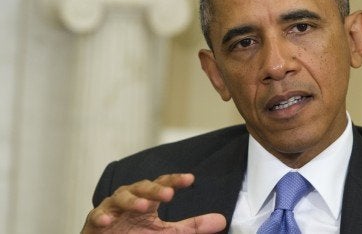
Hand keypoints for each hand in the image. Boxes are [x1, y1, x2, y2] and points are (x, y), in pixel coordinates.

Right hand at [82, 173, 226, 232]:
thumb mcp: (166, 233)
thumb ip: (192, 227)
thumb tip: (222, 221)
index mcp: (147, 198)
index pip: (163, 184)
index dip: (175, 180)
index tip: (190, 179)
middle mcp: (129, 198)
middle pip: (142, 187)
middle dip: (154, 189)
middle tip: (168, 195)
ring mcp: (111, 208)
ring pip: (120, 197)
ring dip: (132, 201)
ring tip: (144, 206)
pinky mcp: (94, 222)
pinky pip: (97, 215)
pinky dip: (102, 216)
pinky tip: (108, 220)